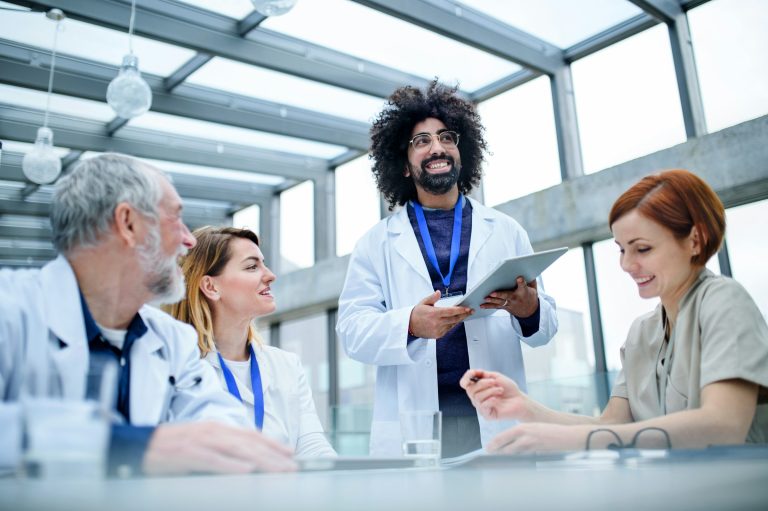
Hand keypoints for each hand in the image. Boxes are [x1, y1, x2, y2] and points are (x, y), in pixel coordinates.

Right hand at [142, 422, 296, 474]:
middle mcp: (213, 431)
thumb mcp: (201, 442)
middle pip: (250, 443)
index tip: (289, 452)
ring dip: (261, 461)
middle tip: (292, 466)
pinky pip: (214, 460)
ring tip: (278, 470)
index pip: (251, 435)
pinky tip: (247, 471)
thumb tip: (246, 459)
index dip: (272, 443)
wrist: (140, 446)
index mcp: (217, 428)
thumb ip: (222, 447)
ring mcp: (201, 441)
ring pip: (238, 451)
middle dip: (274, 455)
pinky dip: (232, 465)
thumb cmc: (170, 447)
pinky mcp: (189, 453)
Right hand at [408, 290, 472, 338]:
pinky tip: (454, 320)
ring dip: (459, 320)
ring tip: (464, 315)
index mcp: (434, 313)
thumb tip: (438, 292)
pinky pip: (448, 329)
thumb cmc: (416, 314)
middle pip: (454, 319)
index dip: (461, 310)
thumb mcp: (423, 303)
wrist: (409, 326)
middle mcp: (436, 322)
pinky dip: (452, 325)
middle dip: (464, 315)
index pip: (451, 311)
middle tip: (471, 311)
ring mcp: (437, 330)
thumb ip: (432, 298)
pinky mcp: (437, 335)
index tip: (468, 308)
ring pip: (452, 324)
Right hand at [460, 369, 531, 420]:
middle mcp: (477, 398)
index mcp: (478, 389)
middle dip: (483, 383)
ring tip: (500, 390)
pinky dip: (490, 400)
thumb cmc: (509, 389)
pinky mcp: (487, 415)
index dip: (466, 378)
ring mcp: (481, 407)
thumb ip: (483, 374)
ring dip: (490, 391)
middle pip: (470, 389)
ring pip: (477, 397)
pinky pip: (483, 406)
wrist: (519, 400)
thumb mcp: (495, 377)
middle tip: (495, 382)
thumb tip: (471, 372)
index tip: (472, 373)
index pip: (464, 384)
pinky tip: (497, 399)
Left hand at [481, 277, 537, 317]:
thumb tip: (529, 269)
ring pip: (500, 302)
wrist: (529, 311)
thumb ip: (531, 280)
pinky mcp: (505, 307)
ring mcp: (510, 304)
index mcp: (524, 292)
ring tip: (485, 298)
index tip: (519, 277)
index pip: (523, 286)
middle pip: (507, 296)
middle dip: (500, 294)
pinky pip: (496, 306)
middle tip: (493, 293)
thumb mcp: (533, 288)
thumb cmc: (530, 296)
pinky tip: (482, 305)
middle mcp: (516, 298)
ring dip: (492, 300)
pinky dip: (488, 306)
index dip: (521, 282)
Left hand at [487, 423, 586, 453]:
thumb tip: (510, 441)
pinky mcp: (536, 453)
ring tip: (497, 459)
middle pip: (505, 447)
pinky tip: (512, 461)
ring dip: (504, 456)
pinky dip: (515, 459)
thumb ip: (522, 433)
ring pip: (513, 453)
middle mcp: (525, 436)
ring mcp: (531, 446)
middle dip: (496, 452)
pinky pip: (522, 457)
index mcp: (523, 428)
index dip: (494, 443)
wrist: (566, 436)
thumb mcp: (533, 427)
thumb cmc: (550, 430)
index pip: (503, 437)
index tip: (488, 447)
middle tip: (489, 455)